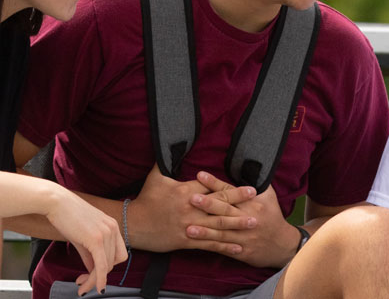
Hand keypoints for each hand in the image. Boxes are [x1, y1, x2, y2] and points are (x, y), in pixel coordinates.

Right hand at [44, 184, 127, 295]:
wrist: (55, 201)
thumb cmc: (65, 215)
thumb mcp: (82, 236)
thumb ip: (90, 253)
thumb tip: (93, 270)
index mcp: (112, 226)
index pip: (118, 253)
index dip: (107, 266)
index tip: (93, 273)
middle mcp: (113, 229)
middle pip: (113, 262)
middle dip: (99, 275)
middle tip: (83, 282)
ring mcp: (107, 233)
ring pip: (106, 266)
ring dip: (93, 279)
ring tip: (80, 284)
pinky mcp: (97, 239)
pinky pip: (101, 265)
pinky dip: (99, 279)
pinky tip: (95, 288)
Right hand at [128, 168, 257, 252]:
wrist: (133, 224)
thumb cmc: (146, 199)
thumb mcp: (156, 176)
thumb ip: (166, 159)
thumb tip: (173, 140)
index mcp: (185, 191)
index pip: (210, 186)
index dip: (228, 186)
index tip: (244, 184)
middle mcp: (190, 208)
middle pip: (218, 203)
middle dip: (239, 200)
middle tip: (255, 197)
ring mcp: (190, 225)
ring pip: (217, 224)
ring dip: (237, 223)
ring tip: (254, 222)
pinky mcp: (187, 241)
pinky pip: (209, 243)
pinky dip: (224, 245)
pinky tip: (238, 246)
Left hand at [186, 171, 297, 267]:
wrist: (283, 245)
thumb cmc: (273, 216)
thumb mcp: (269, 196)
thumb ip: (258, 182)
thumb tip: (247, 165)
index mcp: (253, 204)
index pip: (231, 191)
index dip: (215, 183)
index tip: (200, 175)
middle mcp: (248, 219)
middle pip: (226, 210)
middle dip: (208, 204)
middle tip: (190, 198)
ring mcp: (244, 237)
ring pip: (222, 232)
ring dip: (205, 230)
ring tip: (188, 227)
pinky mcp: (240, 251)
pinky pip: (223, 248)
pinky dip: (210, 245)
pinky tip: (197, 244)